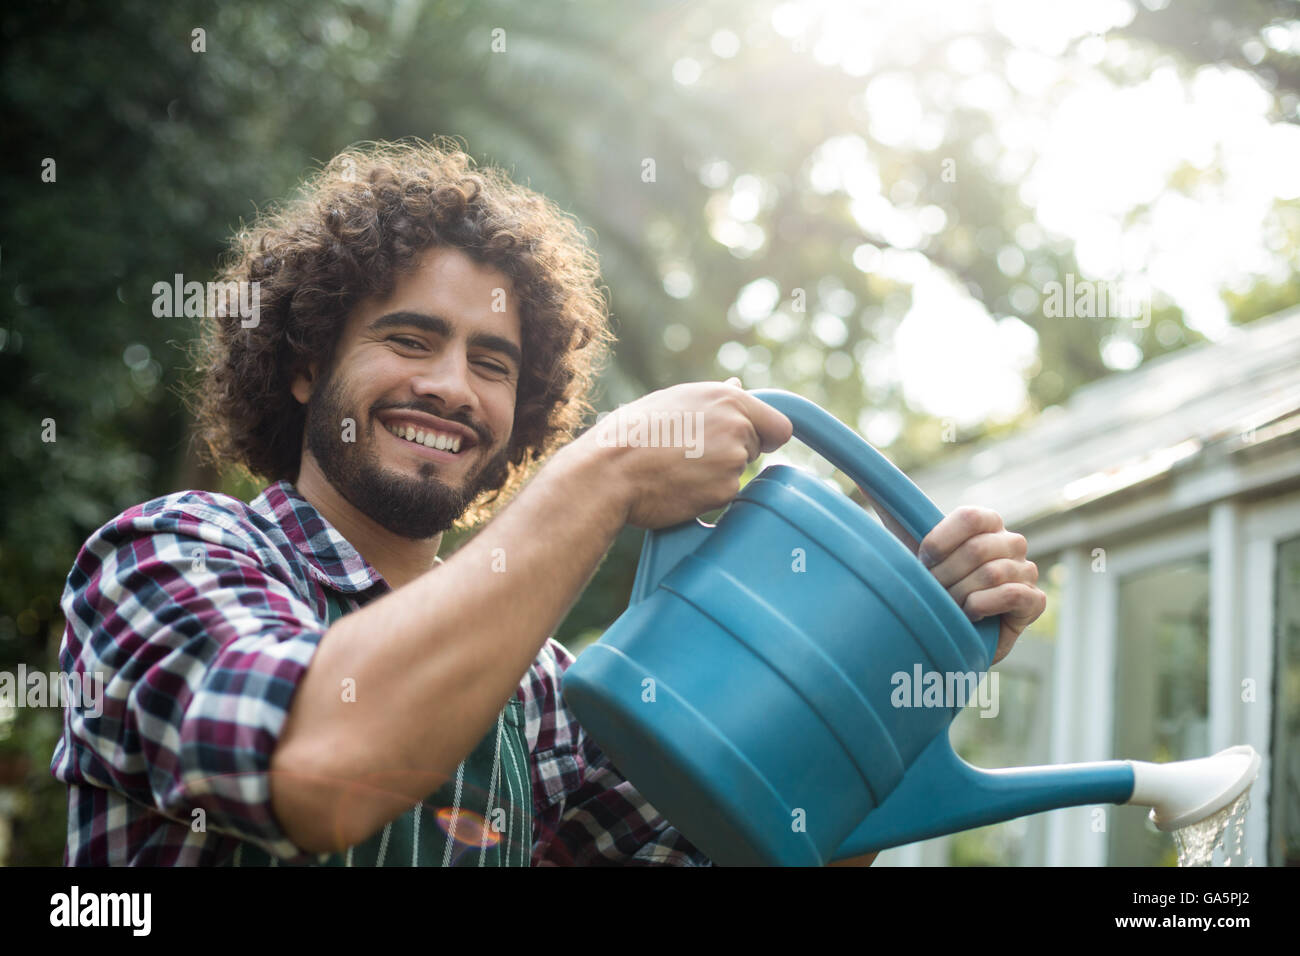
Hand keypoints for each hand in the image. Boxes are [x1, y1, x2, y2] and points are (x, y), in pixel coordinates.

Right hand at [583, 377, 792, 529]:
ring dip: (715, 476)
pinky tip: (677, 486)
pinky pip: (723, 496)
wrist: (610, 470)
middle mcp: (738, 425)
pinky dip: (705, 496)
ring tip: (676, 469)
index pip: (779, 426)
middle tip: (688, 455)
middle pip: (754, 450)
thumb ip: (714, 398)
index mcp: (728, 398)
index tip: (750, 444)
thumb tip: (737, 385)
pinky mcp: (725, 490)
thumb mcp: (673, 400)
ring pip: (737, 473)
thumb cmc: (632, 433)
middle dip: (730, 455)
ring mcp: (734, 459)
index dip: (764, 437)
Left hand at [857, 495, 1044, 664]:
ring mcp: (1027, 571)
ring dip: (960, 595)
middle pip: (978, 549)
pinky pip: (1014, 595)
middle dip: (944, 576)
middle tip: (932, 591)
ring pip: (993, 574)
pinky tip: (970, 614)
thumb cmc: (927, 584)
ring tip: (948, 606)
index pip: (971, 517)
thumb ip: (892, 511)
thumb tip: (861, 479)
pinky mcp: (1035, 602)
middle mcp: (1012, 542)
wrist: (946, 633)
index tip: (922, 560)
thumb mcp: (906, 545)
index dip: (941, 541)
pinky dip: (984, 606)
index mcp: (986, 523)